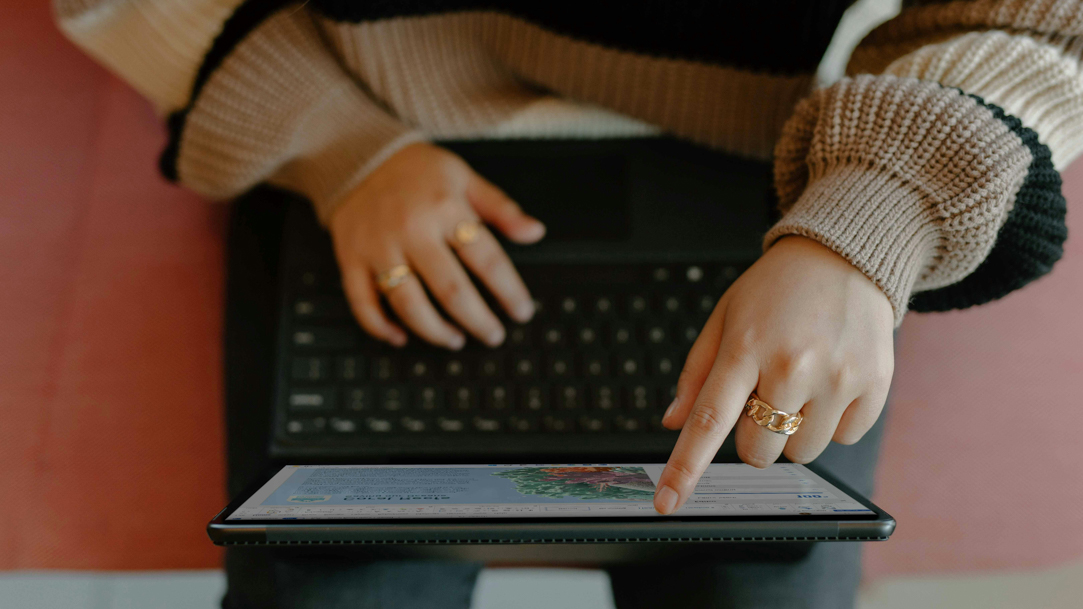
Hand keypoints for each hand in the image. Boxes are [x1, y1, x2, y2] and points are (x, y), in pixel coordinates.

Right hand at [329, 142, 545, 348]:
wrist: (357, 155)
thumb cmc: (416, 170)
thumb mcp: (464, 178)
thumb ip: (501, 208)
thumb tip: (535, 232)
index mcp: (445, 208)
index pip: (487, 259)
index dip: (509, 291)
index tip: (522, 311)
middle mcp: (412, 230)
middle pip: (451, 290)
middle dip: (478, 320)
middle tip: (493, 335)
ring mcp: (378, 247)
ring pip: (408, 304)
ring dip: (434, 331)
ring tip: (454, 339)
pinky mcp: (351, 258)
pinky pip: (363, 302)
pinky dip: (380, 327)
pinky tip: (400, 337)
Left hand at [652, 236, 894, 513]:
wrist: (845, 257)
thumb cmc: (777, 290)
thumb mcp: (725, 318)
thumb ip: (696, 373)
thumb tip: (674, 422)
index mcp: (745, 347)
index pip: (708, 421)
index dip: (685, 468)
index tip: (667, 501)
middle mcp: (791, 364)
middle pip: (759, 451)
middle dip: (755, 438)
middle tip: (764, 398)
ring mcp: (836, 376)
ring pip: (802, 452)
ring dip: (795, 430)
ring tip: (802, 382)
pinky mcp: (874, 384)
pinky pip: (845, 438)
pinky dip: (834, 421)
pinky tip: (832, 380)